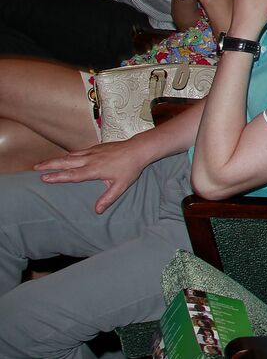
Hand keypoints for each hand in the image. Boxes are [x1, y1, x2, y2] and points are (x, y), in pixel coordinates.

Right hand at [36, 139, 150, 213]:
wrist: (139, 149)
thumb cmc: (130, 168)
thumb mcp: (121, 186)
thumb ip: (108, 198)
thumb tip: (97, 211)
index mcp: (95, 169)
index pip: (72, 174)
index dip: (58, 177)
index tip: (43, 178)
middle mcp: (91, 159)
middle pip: (66, 162)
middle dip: (50, 165)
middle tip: (35, 168)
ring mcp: (93, 152)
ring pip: (70, 155)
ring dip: (56, 159)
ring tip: (43, 163)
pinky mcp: (96, 147)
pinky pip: (78, 151)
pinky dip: (67, 155)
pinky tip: (63, 158)